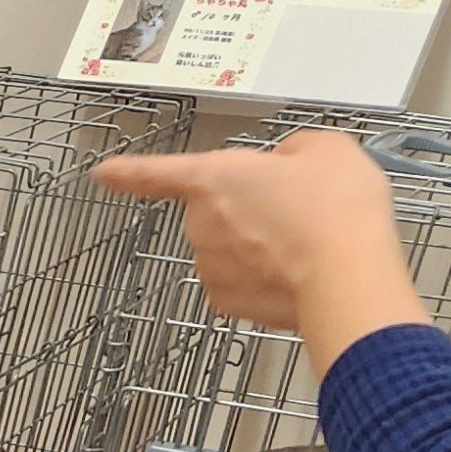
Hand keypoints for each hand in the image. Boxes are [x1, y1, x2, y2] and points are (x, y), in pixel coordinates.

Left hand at [92, 132, 429, 368]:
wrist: (346, 276)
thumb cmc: (335, 208)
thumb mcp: (324, 149)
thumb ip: (294, 150)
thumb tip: (288, 164)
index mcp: (214, 178)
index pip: (158, 172)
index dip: (129, 172)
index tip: (104, 173)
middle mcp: (201, 224)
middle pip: (217, 209)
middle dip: (249, 207)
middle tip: (297, 207)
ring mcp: (211, 266)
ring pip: (232, 247)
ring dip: (259, 242)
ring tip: (306, 240)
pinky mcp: (228, 302)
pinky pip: (243, 282)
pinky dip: (266, 277)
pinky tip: (297, 270)